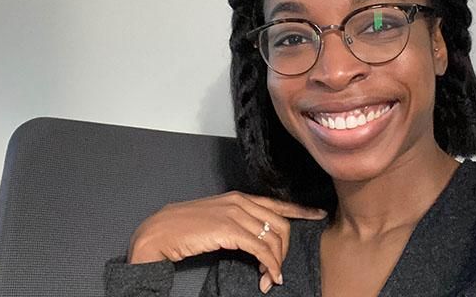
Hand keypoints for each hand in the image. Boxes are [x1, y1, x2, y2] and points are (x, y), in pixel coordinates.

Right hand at [127, 191, 326, 293]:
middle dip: (284, 249)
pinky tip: (266, 276)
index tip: (317, 215)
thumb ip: (237, 222)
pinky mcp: (229, 229)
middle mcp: (240, 201)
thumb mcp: (216, 219)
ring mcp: (235, 213)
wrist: (158, 231)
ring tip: (268, 278)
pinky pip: (261, 248)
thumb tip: (255, 239)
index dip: (300, 210)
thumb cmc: (183, 228)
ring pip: (273, 237)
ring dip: (276, 262)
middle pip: (280, 223)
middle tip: (276, 270)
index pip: (277, 203)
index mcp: (238, 197)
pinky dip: (269, 265)